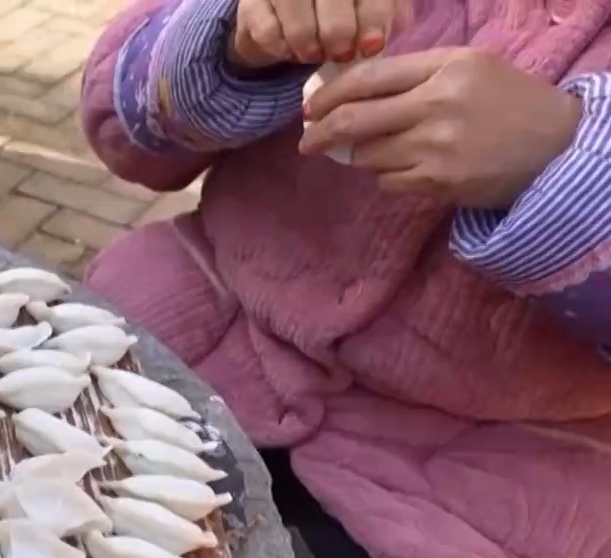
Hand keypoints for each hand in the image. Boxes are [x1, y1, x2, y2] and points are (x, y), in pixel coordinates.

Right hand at [228, 0, 411, 68]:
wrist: (284, 15)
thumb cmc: (341, 10)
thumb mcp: (372, 8)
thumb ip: (387, 16)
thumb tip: (382, 36)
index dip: (373, 16)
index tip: (372, 47)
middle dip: (337, 31)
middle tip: (341, 54)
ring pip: (293, 6)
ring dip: (307, 42)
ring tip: (314, 55)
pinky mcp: (251, 0)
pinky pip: (267, 28)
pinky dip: (281, 46)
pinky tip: (290, 50)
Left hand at [300, 49, 581, 208]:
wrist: (556, 146)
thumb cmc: (506, 101)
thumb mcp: (466, 68)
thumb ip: (411, 74)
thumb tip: (346, 91)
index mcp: (444, 68)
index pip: (366, 79)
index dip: (328, 95)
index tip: (310, 108)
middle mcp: (438, 105)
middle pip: (353, 120)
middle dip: (320, 133)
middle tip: (307, 142)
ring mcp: (437, 147)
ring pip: (366, 155)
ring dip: (363, 156)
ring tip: (388, 150)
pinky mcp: (438, 182)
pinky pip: (387, 181)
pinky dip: (388, 176)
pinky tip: (413, 167)